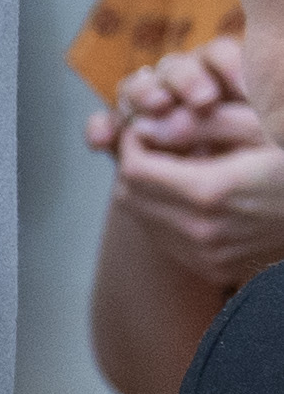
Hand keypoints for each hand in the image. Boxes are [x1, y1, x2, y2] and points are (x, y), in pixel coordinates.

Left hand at [96, 43, 283, 289]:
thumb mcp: (262, 126)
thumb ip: (203, 122)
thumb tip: (148, 124)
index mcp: (210, 193)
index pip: (134, 169)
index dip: (132, 143)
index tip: (145, 127)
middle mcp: (203, 232)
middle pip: (131, 197)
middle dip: (135, 165)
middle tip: (155, 143)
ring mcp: (210, 257)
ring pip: (145, 221)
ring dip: (148, 192)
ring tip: (174, 166)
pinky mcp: (217, 270)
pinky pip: (167, 242)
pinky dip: (166, 216)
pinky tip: (190, 195)